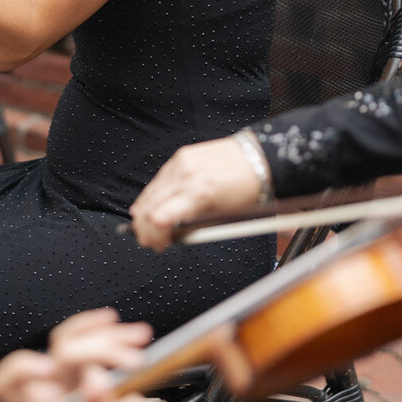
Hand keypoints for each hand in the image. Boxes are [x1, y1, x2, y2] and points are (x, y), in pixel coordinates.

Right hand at [129, 137, 262, 251]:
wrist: (257, 158)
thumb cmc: (247, 188)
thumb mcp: (224, 216)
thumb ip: (195, 227)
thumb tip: (174, 236)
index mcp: (199, 193)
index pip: (159, 218)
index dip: (154, 236)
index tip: (159, 245)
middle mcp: (185, 176)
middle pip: (148, 207)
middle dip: (144, 228)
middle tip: (150, 241)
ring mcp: (180, 163)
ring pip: (149, 193)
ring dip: (144, 213)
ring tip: (148, 227)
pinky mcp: (179, 156)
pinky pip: (158, 180)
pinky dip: (151, 196)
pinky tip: (150, 206)